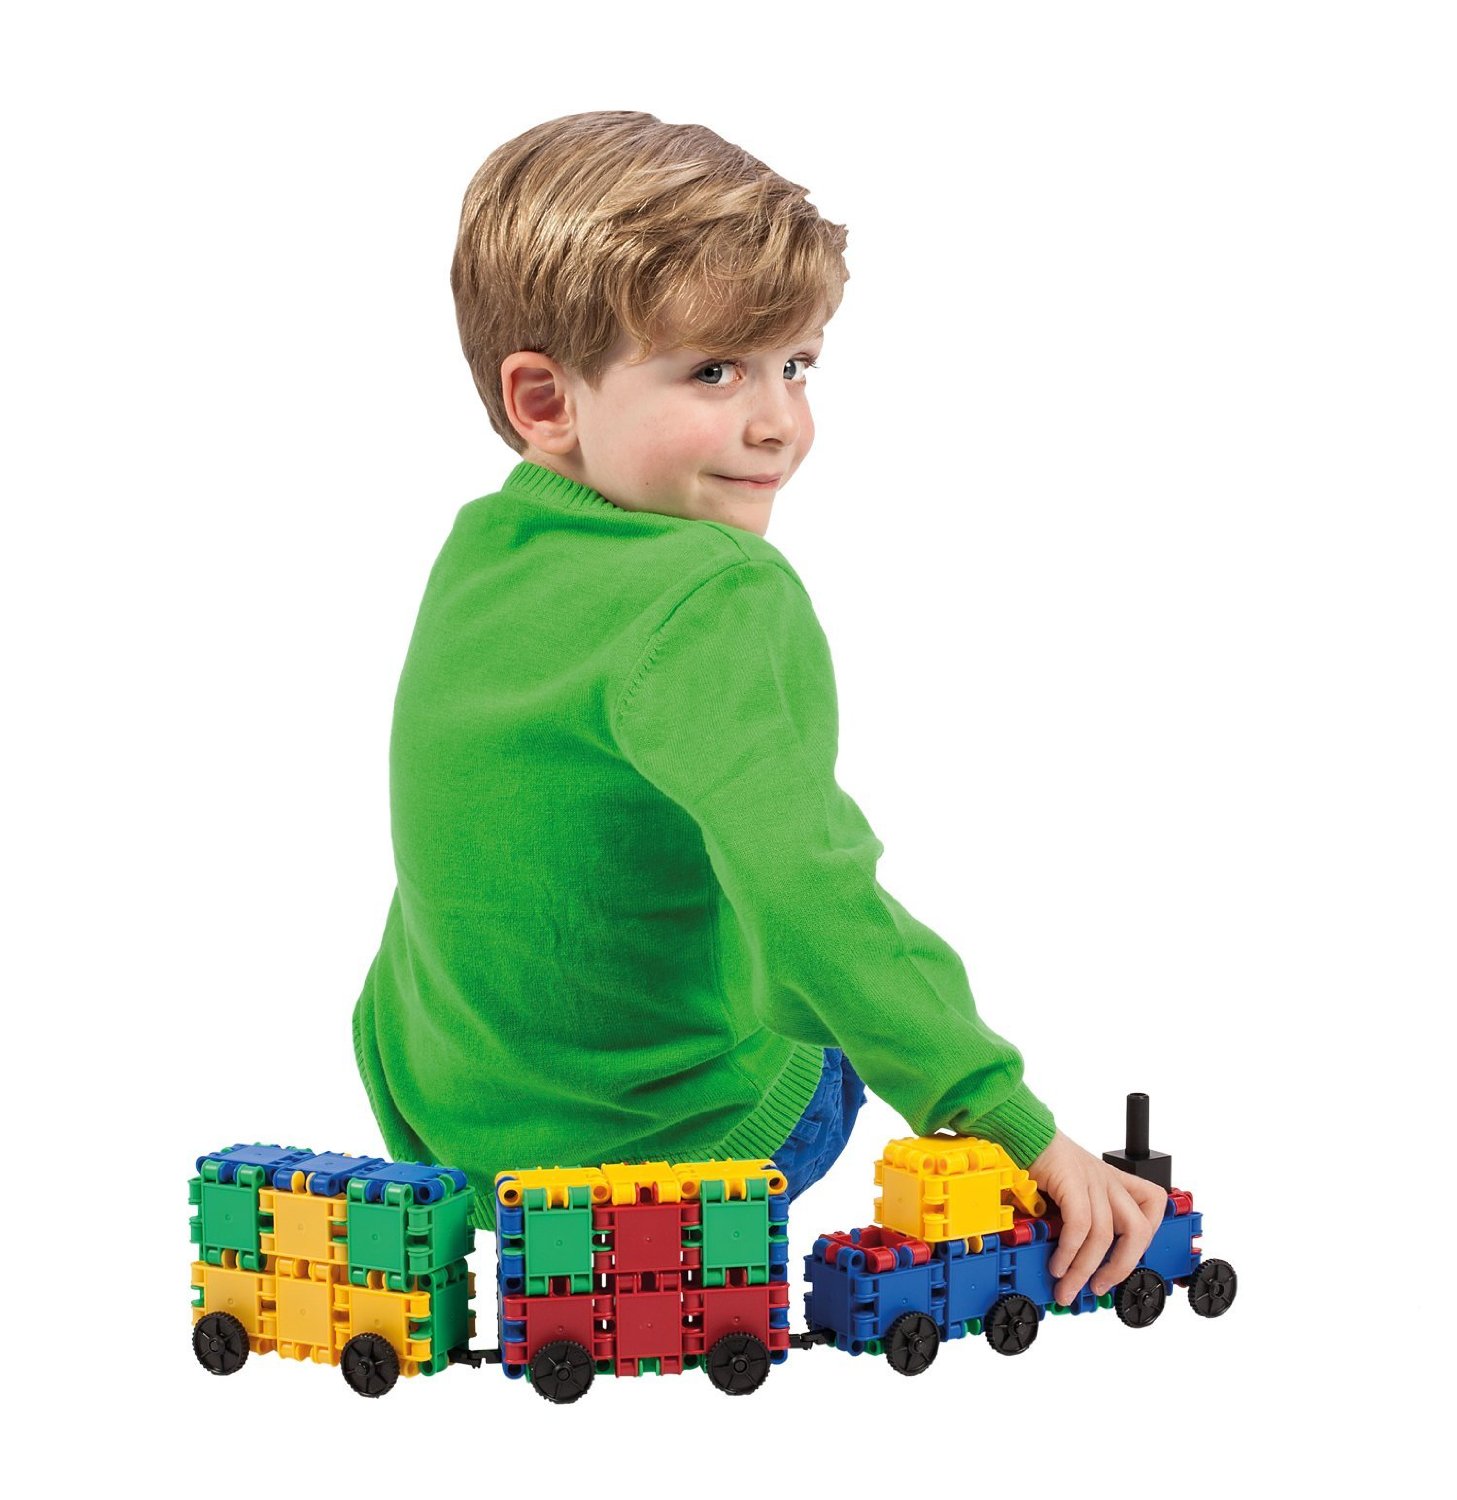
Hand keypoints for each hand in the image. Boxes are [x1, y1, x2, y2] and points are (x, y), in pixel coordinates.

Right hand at [1027, 1129, 1167, 1306]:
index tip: (1124, 1264)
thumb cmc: (1041, 1159)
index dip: (1146, 1238)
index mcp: (1112, 1180)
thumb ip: (1078, 1218)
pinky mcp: (1071, 1179)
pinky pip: (1079, 1224)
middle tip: (1099, 1286)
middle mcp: (1107, 1179)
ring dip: (1085, 1268)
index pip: (1153, 1205)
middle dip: (1121, 1267)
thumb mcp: (1071, 1188)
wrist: (1021, 1131)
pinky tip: (1058, 1264)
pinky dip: (1069, 1251)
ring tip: (1067, 1284)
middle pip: (1138, 1229)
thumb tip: (1073, 1260)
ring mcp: (1091, 1178)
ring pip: (1105, 1234)